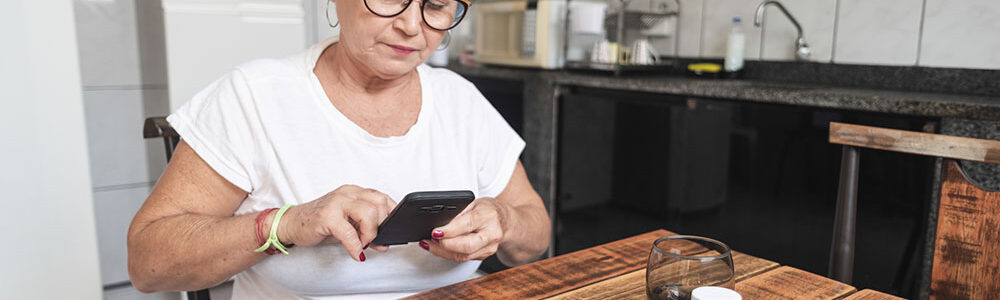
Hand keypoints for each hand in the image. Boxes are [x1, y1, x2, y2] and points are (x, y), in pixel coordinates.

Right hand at [276, 185, 395, 260]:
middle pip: (379, 203)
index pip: (383, 197)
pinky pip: (348, 232)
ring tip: (362, 244)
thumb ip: (367, 232)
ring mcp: (336, 203)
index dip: (391, 214)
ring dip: (370, 234)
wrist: (292, 223)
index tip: (391, 229)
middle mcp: (347, 193)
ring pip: (368, 213)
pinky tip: (355, 253)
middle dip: (381, 225)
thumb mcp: (348, 227)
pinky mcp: (326, 216)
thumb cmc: (320, 223)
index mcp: (354, 192)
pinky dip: (355, 246)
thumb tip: (385, 244)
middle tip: (373, 239)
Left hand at [420, 197, 508, 261]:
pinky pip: (464, 258)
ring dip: (443, 252)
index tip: (435, 232)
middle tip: (430, 240)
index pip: (467, 225)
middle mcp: (491, 234)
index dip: (449, 231)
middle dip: (445, 245)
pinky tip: (439, 248)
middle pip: (466, 246)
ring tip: (429, 245)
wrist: (504, 220)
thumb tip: (440, 224)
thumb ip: (458, 213)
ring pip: (463, 256)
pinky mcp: (485, 255)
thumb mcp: (473, 203)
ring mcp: (490, 248)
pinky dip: (449, 254)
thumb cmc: (487, 209)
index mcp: (488, 216)